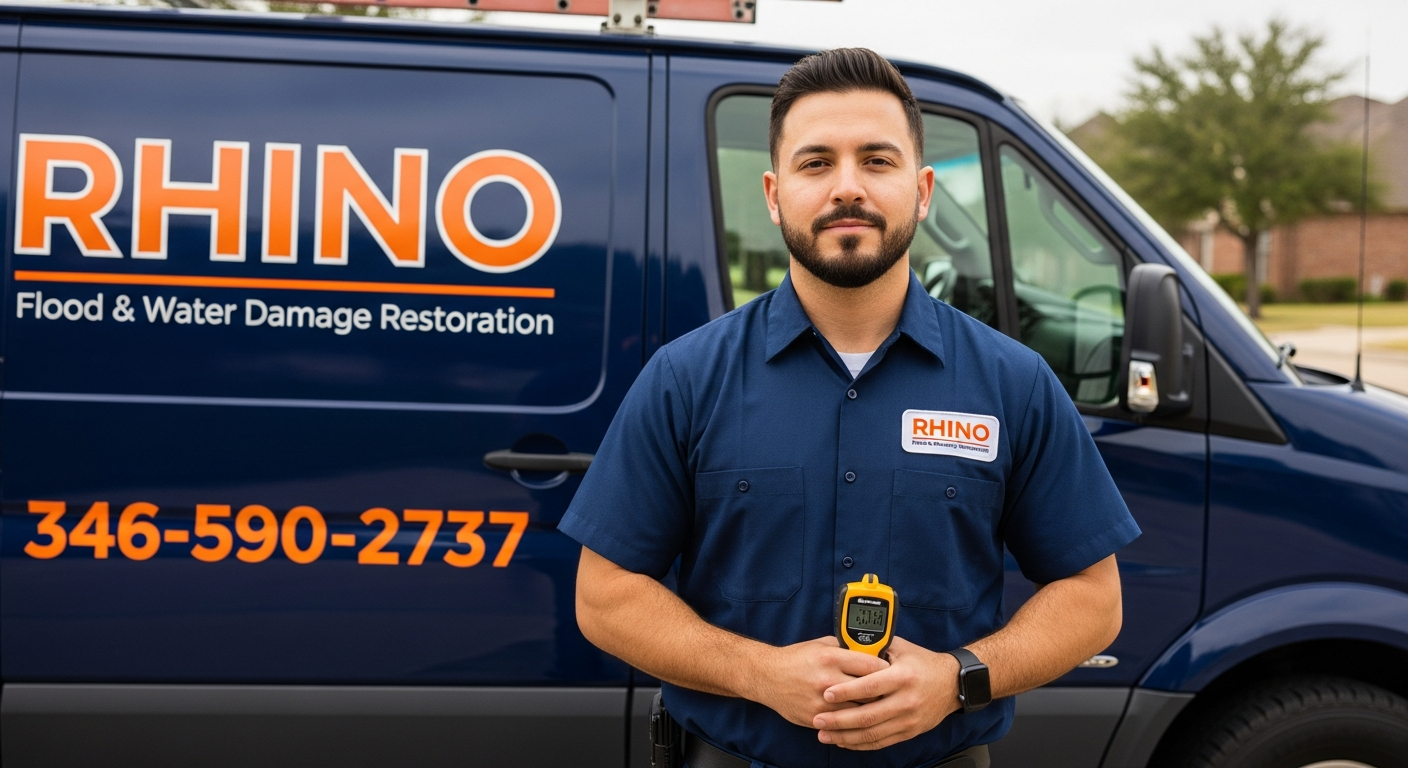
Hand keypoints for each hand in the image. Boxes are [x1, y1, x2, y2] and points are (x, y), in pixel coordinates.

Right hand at [745, 636, 889, 727]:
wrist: (767, 676)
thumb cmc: (796, 658)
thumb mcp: (821, 645)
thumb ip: (846, 649)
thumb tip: (871, 651)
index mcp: (831, 658)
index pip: (871, 666)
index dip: (887, 670)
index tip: (894, 672)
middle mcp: (827, 680)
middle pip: (869, 691)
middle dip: (883, 692)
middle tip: (892, 692)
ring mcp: (821, 702)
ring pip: (859, 711)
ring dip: (871, 710)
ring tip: (880, 707)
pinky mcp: (816, 717)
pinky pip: (843, 724)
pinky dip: (854, 722)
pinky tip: (861, 719)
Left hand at [811, 637, 960, 749]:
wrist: (953, 683)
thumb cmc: (923, 663)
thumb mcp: (900, 648)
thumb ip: (874, 649)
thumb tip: (846, 647)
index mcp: (902, 677)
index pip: (870, 686)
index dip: (847, 691)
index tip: (827, 693)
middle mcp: (906, 701)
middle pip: (868, 715)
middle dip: (839, 720)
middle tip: (818, 719)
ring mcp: (908, 719)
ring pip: (873, 733)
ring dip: (846, 736)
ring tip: (825, 734)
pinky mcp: (909, 732)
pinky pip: (882, 742)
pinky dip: (861, 744)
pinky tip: (844, 741)